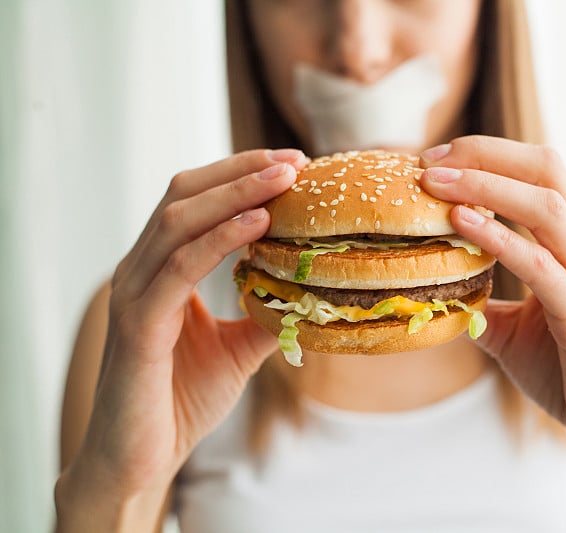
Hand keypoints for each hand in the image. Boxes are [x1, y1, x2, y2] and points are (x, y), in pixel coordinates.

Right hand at [73, 149, 305, 495]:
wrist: (141, 460)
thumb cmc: (180, 400)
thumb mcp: (237, 349)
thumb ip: (266, 315)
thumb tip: (312, 293)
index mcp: (160, 269)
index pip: (195, 200)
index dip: (240, 175)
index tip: (292, 164)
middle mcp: (141, 270)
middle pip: (186, 195)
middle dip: (242, 171)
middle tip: (294, 160)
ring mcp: (135, 294)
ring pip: (179, 221)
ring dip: (235, 194)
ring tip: (283, 178)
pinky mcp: (138, 324)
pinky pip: (179, 268)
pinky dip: (219, 240)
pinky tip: (257, 224)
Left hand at [420, 136, 565, 474]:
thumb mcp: (517, 332)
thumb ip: (485, 304)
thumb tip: (441, 295)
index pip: (540, 174)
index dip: (489, 156)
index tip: (436, 160)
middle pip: (547, 171)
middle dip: (485, 156)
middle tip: (428, 159)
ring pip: (548, 208)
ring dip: (485, 187)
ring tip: (433, 181)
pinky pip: (544, 267)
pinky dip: (501, 240)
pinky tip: (462, 224)